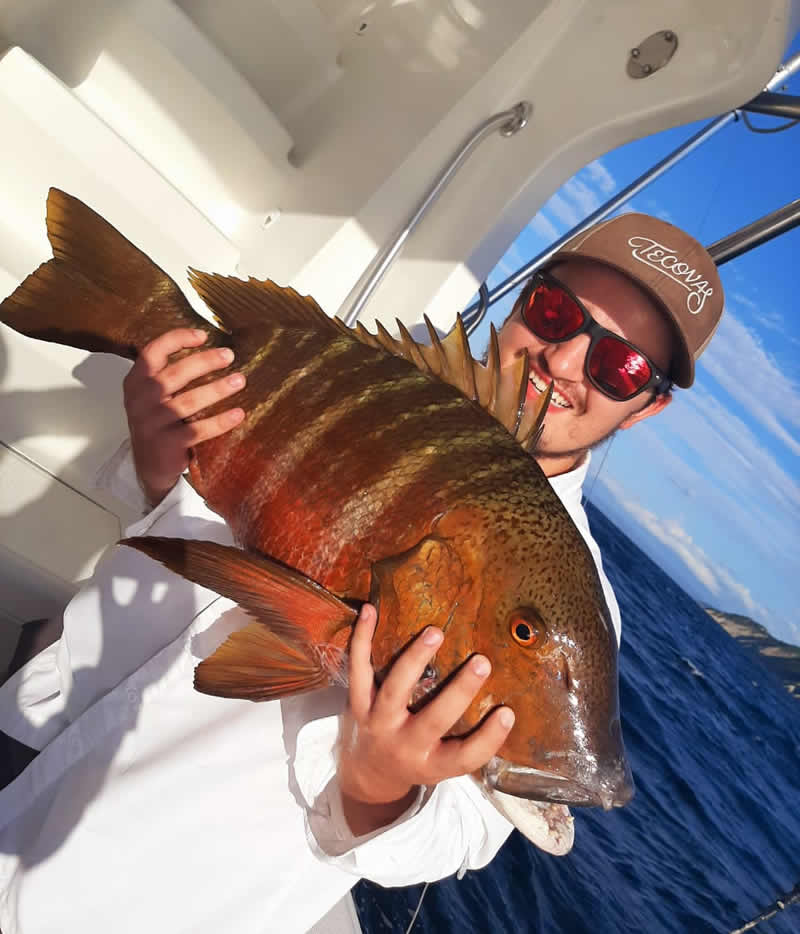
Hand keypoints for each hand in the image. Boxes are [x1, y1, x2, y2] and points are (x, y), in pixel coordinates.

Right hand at [122, 328, 245, 506]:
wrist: (149, 466)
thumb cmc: (157, 423)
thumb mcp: (151, 396)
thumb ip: (166, 373)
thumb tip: (207, 348)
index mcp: (135, 382)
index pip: (153, 352)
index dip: (177, 339)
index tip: (203, 336)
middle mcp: (140, 400)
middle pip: (176, 374)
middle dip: (205, 362)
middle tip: (229, 356)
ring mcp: (152, 423)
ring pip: (190, 401)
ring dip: (218, 389)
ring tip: (240, 381)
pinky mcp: (167, 444)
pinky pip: (199, 430)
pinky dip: (220, 421)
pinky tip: (238, 414)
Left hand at [337, 605, 514, 835]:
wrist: (366, 774)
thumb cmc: (417, 760)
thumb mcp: (441, 762)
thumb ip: (468, 738)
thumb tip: (512, 700)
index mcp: (431, 764)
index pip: (464, 758)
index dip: (488, 739)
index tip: (508, 713)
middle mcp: (404, 745)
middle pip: (434, 720)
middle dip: (459, 690)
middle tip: (482, 661)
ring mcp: (377, 723)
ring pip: (394, 690)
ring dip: (415, 658)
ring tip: (436, 631)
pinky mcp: (356, 703)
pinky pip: (356, 669)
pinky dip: (361, 639)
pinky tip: (371, 610)